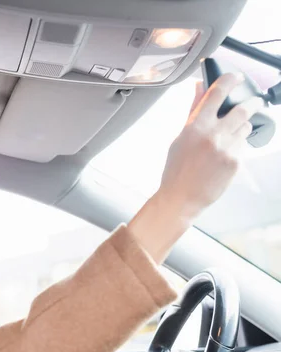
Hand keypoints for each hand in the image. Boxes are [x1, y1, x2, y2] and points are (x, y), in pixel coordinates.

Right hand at [157, 73, 263, 218]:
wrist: (181, 197)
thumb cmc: (177, 169)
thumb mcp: (181, 137)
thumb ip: (194, 111)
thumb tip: (200, 88)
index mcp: (196, 126)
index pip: (217, 93)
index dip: (229, 80)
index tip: (236, 77)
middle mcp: (213, 134)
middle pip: (243, 108)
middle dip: (251, 103)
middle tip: (253, 103)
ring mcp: (226, 148)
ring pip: (245, 127)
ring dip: (241, 128)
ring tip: (230, 137)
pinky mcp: (236, 161)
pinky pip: (244, 146)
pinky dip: (237, 146)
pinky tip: (224, 156)